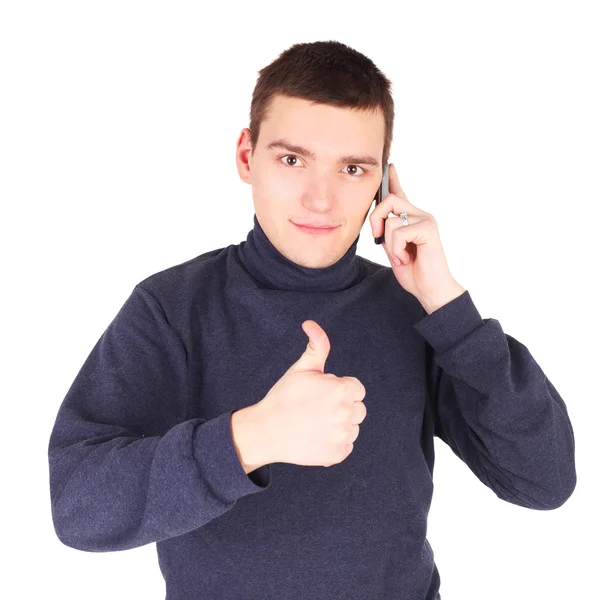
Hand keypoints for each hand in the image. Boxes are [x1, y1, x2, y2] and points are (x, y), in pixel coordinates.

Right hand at [254, 320, 366, 467]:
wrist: (267, 431)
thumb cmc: (284, 396)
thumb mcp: (302, 368)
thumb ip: (316, 345)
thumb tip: (310, 324)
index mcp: (342, 390)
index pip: (356, 389)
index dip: (339, 389)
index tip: (321, 394)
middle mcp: (347, 414)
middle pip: (358, 409)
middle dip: (342, 407)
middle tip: (317, 409)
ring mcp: (343, 436)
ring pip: (352, 428)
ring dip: (339, 426)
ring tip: (315, 423)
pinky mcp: (338, 455)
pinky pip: (345, 446)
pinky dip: (334, 443)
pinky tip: (315, 437)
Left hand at [369, 163, 465, 312]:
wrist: (430, 289)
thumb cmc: (413, 272)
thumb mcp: (393, 249)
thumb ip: (387, 232)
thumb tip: (379, 220)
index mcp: (412, 219)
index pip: (401, 193)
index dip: (394, 179)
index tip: (389, 165)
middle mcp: (420, 214)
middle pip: (389, 200)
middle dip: (376, 219)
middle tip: (377, 238)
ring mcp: (426, 220)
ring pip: (390, 220)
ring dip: (389, 244)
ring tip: (402, 256)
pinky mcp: (428, 229)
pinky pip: (398, 232)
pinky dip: (397, 249)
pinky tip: (407, 258)